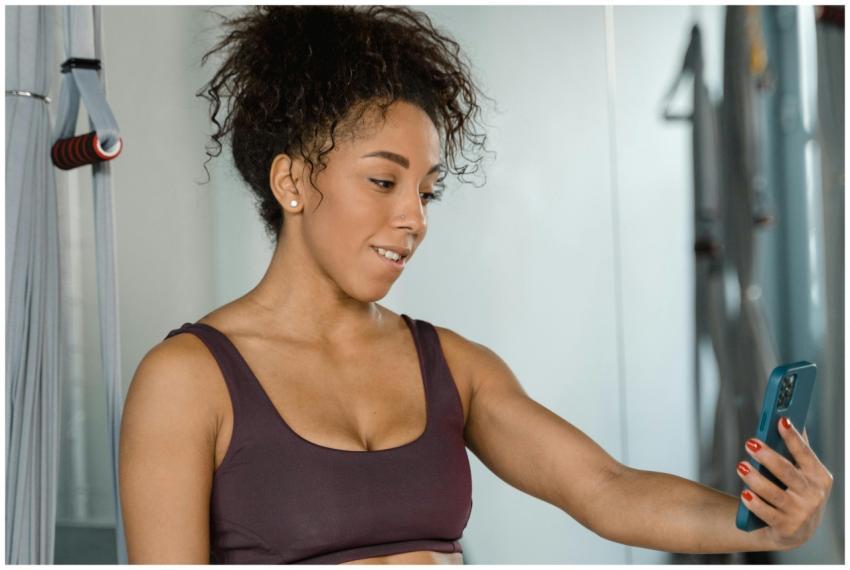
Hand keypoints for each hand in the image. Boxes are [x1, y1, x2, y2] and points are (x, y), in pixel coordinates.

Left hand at [736, 418, 832, 550]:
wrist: (796, 531)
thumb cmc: (797, 493)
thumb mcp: (804, 473)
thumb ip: (797, 450)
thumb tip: (788, 419)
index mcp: (819, 476)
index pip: (804, 453)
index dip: (793, 437)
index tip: (781, 421)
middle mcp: (813, 495)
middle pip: (787, 472)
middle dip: (768, 457)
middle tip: (750, 443)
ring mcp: (801, 513)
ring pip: (774, 493)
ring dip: (756, 479)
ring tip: (741, 466)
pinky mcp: (786, 527)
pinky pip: (766, 513)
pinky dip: (754, 503)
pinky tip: (744, 494)